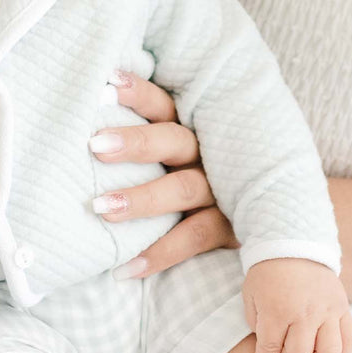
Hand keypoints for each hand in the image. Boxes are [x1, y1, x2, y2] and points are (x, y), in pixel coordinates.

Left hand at [91, 71, 237, 275]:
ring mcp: (223, 189)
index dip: (138, 93)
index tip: (106, 83)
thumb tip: (84, 129)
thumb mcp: (175, 153)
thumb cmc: (193, 177)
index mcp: (192, 129)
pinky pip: (194, 238)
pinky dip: (159, 253)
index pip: (164, 104)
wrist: (267, 218)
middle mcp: (208, 154)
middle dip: (135, 143)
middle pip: (173, 141)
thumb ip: (144, 140)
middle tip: (95, 147)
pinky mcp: (232, 226)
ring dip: (142, 199)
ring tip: (102, 208)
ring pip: (183, 189)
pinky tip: (124, 269)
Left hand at [242, 259, 351, 352]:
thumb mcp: (251, 296)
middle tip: (284, 350)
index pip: (269, 348)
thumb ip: (256, 324)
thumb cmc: (267, 274)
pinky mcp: (342, 308)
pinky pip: (349, 340)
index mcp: (277, 310)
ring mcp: (327, 311)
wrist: (294, 246)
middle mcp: (304, 313)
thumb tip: (267, 349)